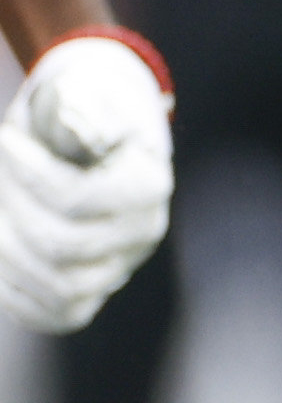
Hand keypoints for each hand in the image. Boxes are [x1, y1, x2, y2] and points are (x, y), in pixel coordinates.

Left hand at [0, 30, 168, 333]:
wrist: (85, 133)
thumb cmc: (77, 106)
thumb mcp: (83, 88)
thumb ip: (83, 103)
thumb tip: (84, 132)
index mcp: (147, 184)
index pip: (78, 199)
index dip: (26, 173)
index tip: (5, 140)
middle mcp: (141, 233)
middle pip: (61, 245)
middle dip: (9, 207)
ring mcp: (117, 266)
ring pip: (58, 288)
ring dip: (5, 251)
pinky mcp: (91, 290)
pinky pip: (55, 315)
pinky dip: (15, 291)